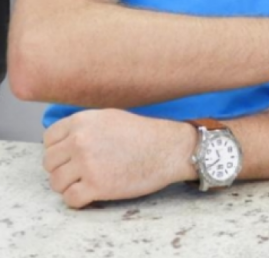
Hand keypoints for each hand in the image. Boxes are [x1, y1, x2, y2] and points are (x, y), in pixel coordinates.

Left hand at [43, 109, 195, 208]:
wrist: (170, 149)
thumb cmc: (145, 134)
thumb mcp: (110, 117)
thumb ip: (84, 127)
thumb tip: (62, 143)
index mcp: (83, 121)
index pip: (49, 139)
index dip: (58, 150)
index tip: (70, 156)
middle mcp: (80, 141)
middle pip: (49, 162)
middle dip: (63, 168)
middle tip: (81, 171)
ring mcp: (87, 164)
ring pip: (56, 182)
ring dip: (68, 185)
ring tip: (87, 182)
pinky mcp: (97, 186)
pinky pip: (70, 199)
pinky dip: (78, 199)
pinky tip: (92, 192)